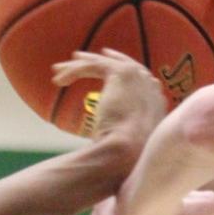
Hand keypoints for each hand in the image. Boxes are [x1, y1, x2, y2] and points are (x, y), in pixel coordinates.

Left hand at [52, 48, 167, 150]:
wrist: (131, 149)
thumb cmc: (129, 155)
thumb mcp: (130, 141)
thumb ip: (127, 129)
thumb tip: (114, 133)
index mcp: (155, 100)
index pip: (138, 75)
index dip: (120, 66)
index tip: (105, 61)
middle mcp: (149, 84)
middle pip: (119, 65)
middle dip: (97, 61)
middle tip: (77, 59)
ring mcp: (137, 76)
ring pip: (102, 64)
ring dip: (78, 67)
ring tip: (58, 70)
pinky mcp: (120, 72)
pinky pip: (92, 65)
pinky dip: (73, 71)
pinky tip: (58, 81)